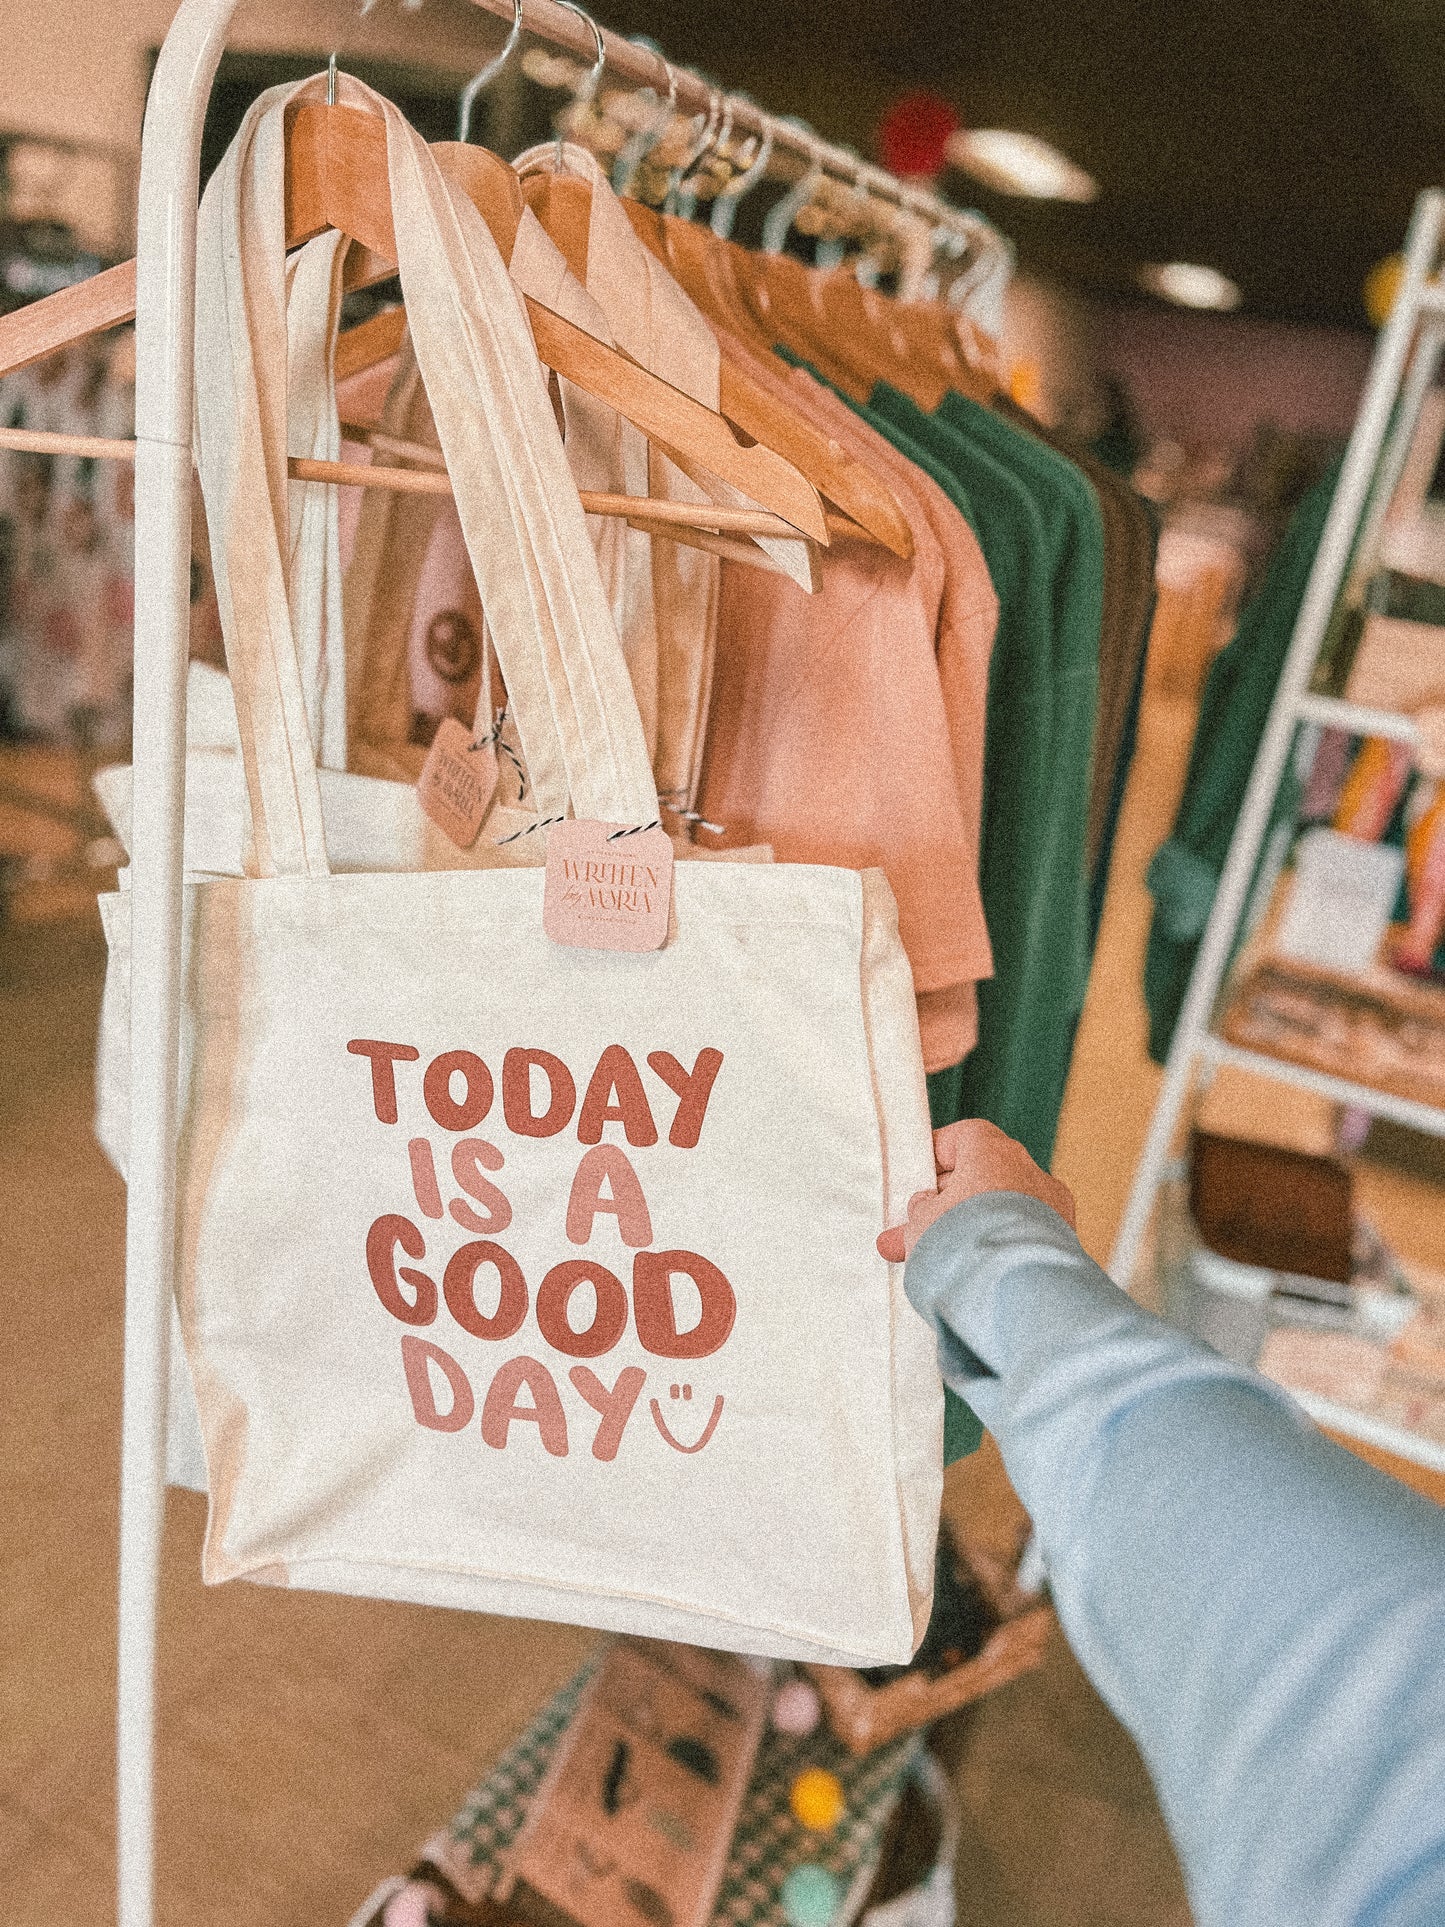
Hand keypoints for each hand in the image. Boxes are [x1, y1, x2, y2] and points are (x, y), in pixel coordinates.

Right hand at [876, 1119, 1075, 1262]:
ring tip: (943, 1262)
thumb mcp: (922, 1223)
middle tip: (918, 1232)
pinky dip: (1001, 1250)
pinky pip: (1023, 1239)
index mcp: (995, 1152)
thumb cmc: (964, 1246)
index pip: (966, 1136)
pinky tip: (978, 1273)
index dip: (940, 1154)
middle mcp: (1031, 1172)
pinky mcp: (1065, 1246)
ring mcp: (1054, 1209)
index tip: (921, 1176)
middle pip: (984, 1176)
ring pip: (1004, 1211)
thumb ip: (922, 1211)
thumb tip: (926, 1208)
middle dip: (950, 1204)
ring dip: (975, 1229)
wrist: (1015, 1294)